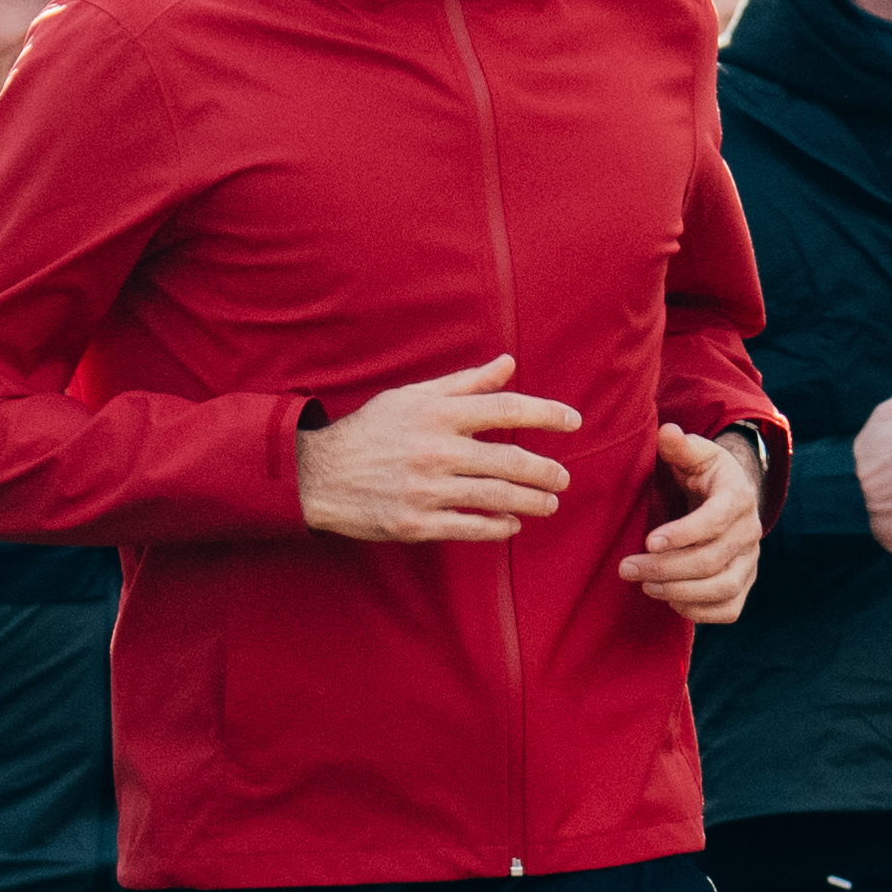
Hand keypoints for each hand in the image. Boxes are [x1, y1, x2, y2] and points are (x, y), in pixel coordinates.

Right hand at [295, 356, 577, 544]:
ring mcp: (425, 490)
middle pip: (509, 459)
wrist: (318, 475)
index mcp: (437, 414)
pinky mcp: (415, 523)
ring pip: (495, 497)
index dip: (546, 413)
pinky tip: (513, 523)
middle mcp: (435, 450)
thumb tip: (508, 365)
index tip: (574, 421)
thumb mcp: (413, 397)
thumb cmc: (370, 432)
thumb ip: (464, 384)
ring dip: (531, 501)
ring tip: (550, 502)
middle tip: (564, 477)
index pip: (506, 408)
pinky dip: (498, 526)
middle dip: (545, 470)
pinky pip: (469, 527)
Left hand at [619, 424, 767, 628]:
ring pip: (723, 588)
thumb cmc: (704, 474)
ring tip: (645, 586)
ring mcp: (749, 562)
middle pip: (712, 560)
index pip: (716, 520)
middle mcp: (750, 532)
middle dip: (666, 567)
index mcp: (738, 497)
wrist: (728, 498)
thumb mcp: (694, 454)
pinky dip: (700, 612)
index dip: (684, 533)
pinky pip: (729, 609)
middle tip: (626, 568)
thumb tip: (667, 433)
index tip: (649, 541)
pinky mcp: (744, 584)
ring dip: (680, 591)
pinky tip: (670, 601)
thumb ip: (679, 446)